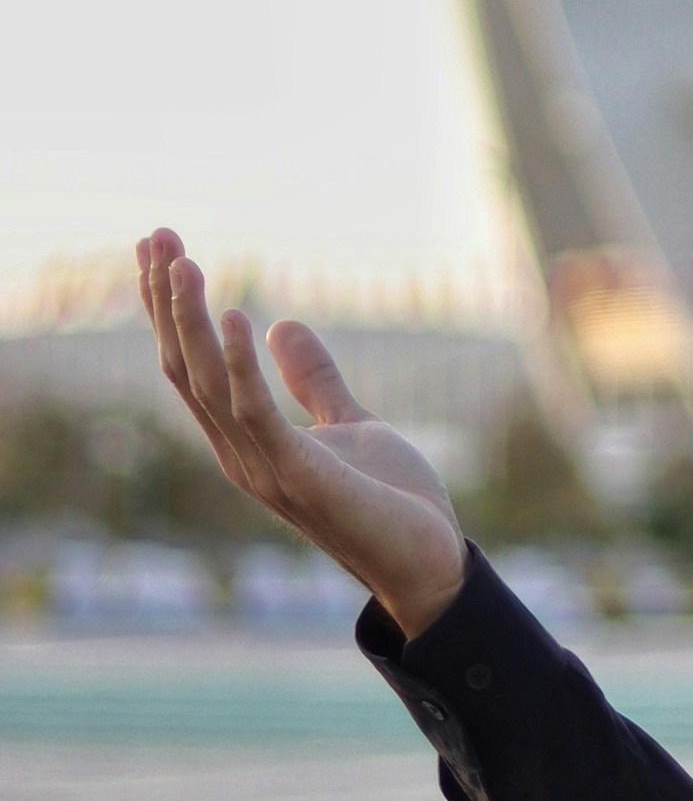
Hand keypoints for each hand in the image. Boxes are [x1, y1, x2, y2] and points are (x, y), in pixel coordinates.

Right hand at [137, 229, 468, 642]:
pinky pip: (258, 416)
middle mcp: (242, 455)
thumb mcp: (349, 424)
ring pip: (208, 385)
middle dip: (167, 302)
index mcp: (247, 441)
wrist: (430, 564)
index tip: (160, 252)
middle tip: (155, 236)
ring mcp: (265, 469)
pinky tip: (238, 317)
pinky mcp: (302, 478)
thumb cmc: (391, 502)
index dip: (171, 311)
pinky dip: (241, 367)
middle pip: (186, 368)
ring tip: (183, 261)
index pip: (192, 367)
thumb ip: (313, 381)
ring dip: (191, 322)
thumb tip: (281, 324)